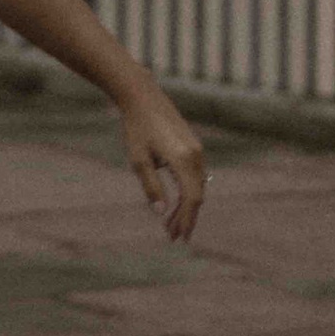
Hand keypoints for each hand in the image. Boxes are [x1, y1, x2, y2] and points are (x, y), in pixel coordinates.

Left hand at [118, 79, 205, 243]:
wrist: (143, 97)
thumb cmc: (136, 128)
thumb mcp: (138, 160)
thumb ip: (152, 187)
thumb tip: (161, 213)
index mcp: (183, 160)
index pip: (191, 199)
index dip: (185, 220)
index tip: (177, 238)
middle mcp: (196, 156)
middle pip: (197, 196)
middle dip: (186, 218)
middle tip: (172, 237)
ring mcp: (197, 151)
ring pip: (197, 187)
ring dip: (186, 207)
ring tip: (170, 224)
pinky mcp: (193, 147)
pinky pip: (195, 176)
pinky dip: (187, 192)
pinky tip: (176, 203)